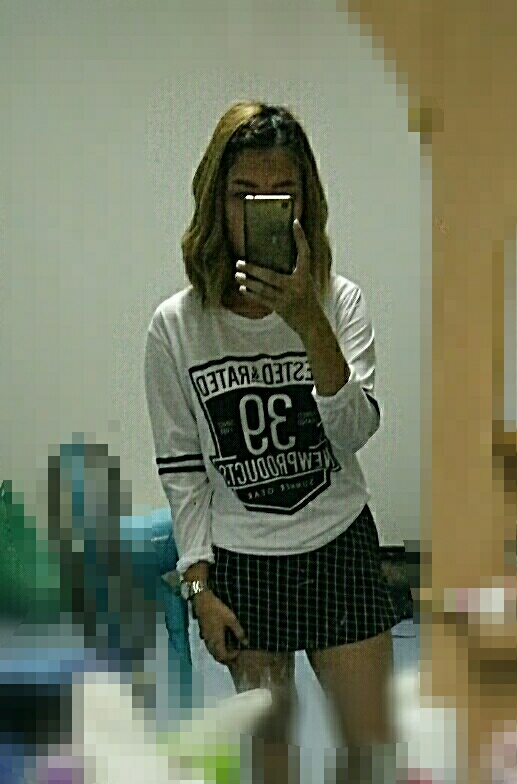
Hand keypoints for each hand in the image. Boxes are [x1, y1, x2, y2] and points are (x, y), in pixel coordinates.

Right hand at [193, 590, 248, 663]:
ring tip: (229, 647)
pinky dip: (215, 647)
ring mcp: (205, 637)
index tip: (238, 651)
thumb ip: (239, 632)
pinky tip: (221, 640)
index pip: (223, 657)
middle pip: (216, 656)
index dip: (231, 657)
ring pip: (212, 651)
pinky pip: (209, 645)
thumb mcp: (231, 619)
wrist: (203, 601)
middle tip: (234, 652)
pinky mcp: (203, 632)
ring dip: (220, 652)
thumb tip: (246, 643)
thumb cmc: (218, 610)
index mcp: (217, 640)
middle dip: (225, 658)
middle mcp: (210, 642)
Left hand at [234, 219, 321, 336]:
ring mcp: (287, 298)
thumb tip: (278, 256)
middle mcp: (297, 286)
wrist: (312, 323)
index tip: (295, 223)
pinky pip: (262, 299)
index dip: (301, 238)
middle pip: (270, 275)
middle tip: (239, 263)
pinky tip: (243, 288)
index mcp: (305, 276)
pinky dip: (251, 293)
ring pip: (263, 288)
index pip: (304, 253)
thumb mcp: (306, 282)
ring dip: (248, 281)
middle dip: (252, 269)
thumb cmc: (308, 300)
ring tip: (237, 275)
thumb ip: (295, 271)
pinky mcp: (280, 308)